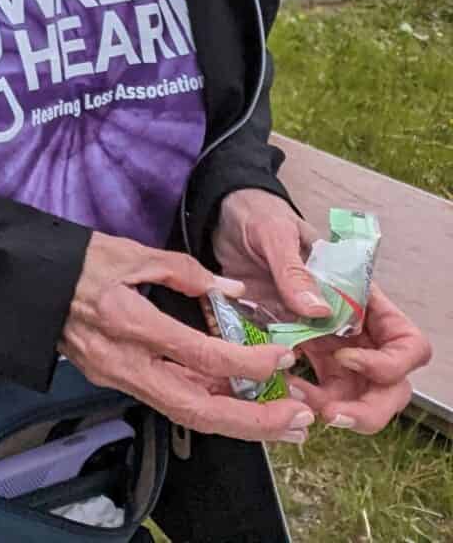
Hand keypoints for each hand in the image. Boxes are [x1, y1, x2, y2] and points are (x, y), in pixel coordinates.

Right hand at [59, 230, 312, 444]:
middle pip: (199, 409)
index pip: (202, 356)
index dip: (248, 362)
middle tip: (299, 419)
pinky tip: (239, 402)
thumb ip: (183, 271)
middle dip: (255, 422)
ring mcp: (118, 377)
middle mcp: (125, 362)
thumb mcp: (127, 252)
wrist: (20, 284)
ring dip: (240, 424)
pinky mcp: (115, 380)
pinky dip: (210, 406)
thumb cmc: (71, 261)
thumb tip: (231, 290)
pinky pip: (170, 401)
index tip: (282, 357)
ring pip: (187, 414)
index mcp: (130, 322)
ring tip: (283, 424)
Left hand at [214, 189, 433, 433]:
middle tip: (332, 416)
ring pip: (354, 394)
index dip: (389, 363)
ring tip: (295, 404)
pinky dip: (303, 399)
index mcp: (363, 300)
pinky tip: (276, 393)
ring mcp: (328, 343)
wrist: (226, 222)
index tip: (345, 359)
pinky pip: (315, 388)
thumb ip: (295, 269)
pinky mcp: (298, 351)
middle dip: (370, 408)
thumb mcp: (275, 233)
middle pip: (389, 383)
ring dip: (334, 410)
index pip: (408, 344)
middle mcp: (355, 328)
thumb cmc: (261, 219)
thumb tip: (317, 310)